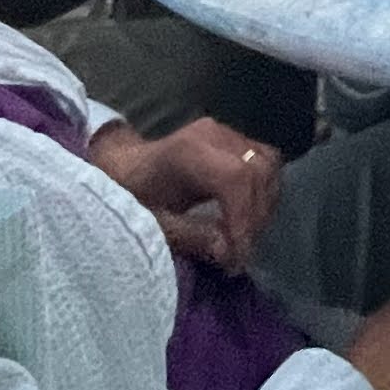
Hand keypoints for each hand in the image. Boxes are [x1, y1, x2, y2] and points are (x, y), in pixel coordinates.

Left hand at [88, 118, 282, 267]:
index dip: (244, 219)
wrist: (121, 166)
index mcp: (187, 152)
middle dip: (255, 218)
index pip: (235, 179)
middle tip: (238, 254)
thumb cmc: (129, 196)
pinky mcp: (235, 139)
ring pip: (268, 166)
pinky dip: (263, 192)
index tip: (237, 256)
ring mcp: (227, 133)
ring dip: (263, 206)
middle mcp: (213, 135)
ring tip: (243, 238)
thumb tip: (228, 250)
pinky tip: (248, 216)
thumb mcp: (150, 223)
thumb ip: (189, 236)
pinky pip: (265, 162)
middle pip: (258, 172)